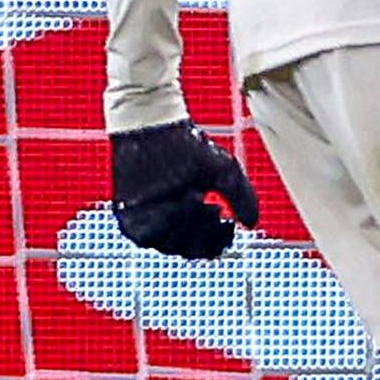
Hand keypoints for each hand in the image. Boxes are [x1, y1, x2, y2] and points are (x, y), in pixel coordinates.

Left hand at [110, 121, 262, 259]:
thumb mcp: (224, 172)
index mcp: (192, 218)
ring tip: (195, 198)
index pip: (207, 249)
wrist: (153, 127)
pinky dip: (165, 223)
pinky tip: (177, 202)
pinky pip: (146, 237)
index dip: (220, 241)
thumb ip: (241, 197)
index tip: (229, 221)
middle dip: (204, 233)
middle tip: (213, 207)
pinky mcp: (127, 217)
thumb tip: (251, 223)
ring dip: (185, 226)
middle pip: (190, 251)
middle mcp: (169, 225)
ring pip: (168, 246)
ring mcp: (147, 222)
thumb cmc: (188, 146)